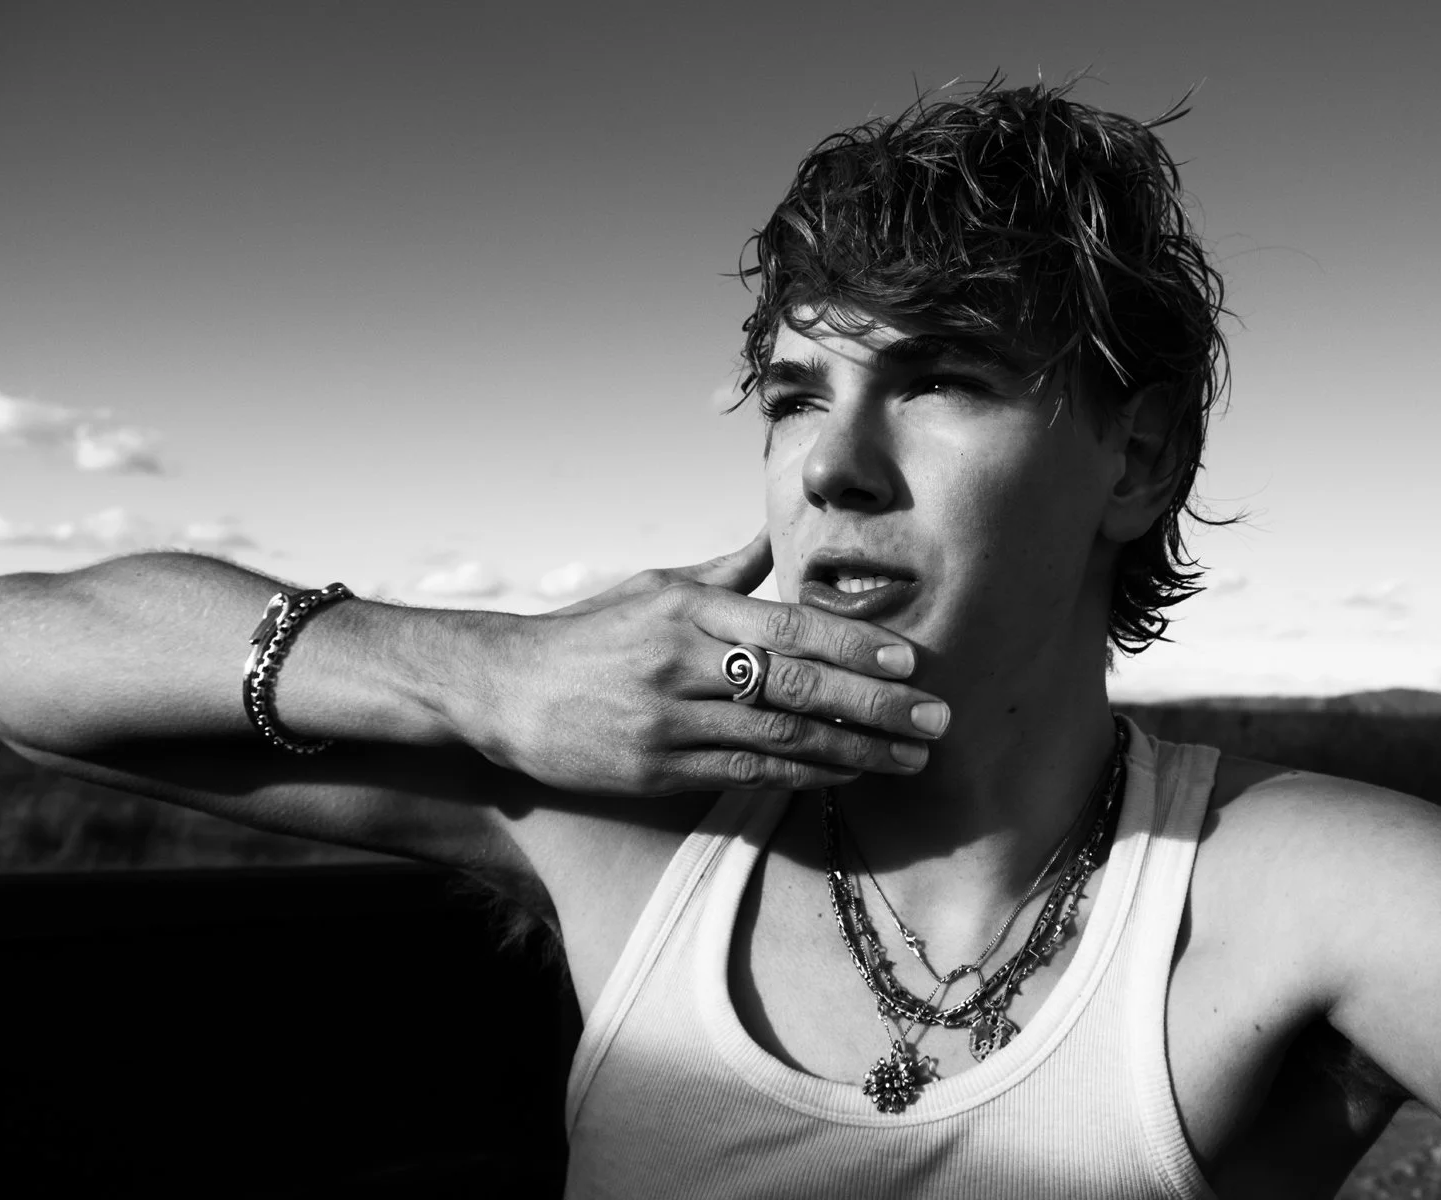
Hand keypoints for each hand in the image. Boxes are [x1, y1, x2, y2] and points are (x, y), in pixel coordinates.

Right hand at [466, 531, 948, 795]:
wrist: (504, 691)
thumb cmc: (592, 635)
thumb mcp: (655, 587)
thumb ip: (726, 570)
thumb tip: (778, 533)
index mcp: (689, 609)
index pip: (789, 626)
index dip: (856, 644)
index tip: (912, 661)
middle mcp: (683, 661)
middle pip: (798, 683)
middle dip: (876, 703)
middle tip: (936, 718)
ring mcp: (670, 719)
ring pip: (781, 735)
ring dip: (856, 749)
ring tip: (909, 756)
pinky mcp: (657, 769)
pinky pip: (747, 771)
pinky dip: (805, 773)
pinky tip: (848, 774)